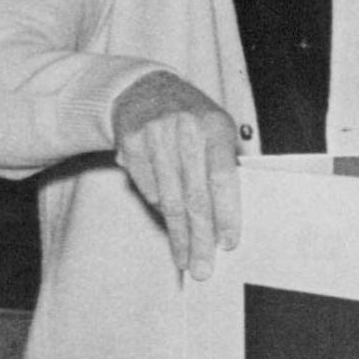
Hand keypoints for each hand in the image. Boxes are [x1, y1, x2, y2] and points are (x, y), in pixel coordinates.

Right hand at [113, 71, 243, 279]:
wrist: (144, 89)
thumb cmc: (191, 119)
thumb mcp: (216, 129)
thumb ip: (225, 165)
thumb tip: (228, 219)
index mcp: (214, 125)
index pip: (223, 178)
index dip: (226, 213)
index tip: (228, 244)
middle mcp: (185, 129)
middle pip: (194, 196)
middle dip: (200, 238)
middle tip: (203, 268)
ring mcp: (154, 136)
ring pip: (169, 199)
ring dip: (178, 235)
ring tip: (185, 259)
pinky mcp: (130, 145)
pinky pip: (149, 190)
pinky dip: (160, 209)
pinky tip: (169, 222)